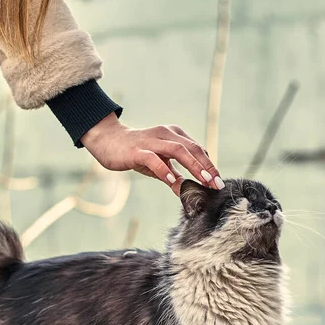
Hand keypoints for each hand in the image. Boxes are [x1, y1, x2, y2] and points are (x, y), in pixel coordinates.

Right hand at [81, 113, 223, 195]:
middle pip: (192, 148)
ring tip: (203, 181)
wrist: (107, 142)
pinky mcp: (137, 150)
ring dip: (193, 166)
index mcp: (173, 135)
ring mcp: (151, 141)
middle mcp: (165, 134)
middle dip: (207, 167)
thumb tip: (185, 190)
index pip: (197, 149)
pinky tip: (173, 182)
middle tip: (216, 184)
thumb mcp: (156, 165)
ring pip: (178, 151)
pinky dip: (165, 170)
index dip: (209, 165)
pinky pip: (154, 159)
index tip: (217, 182)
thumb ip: (172, 175)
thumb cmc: (133, 153)